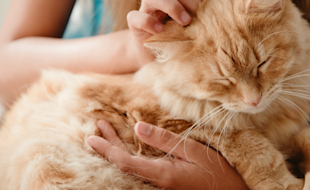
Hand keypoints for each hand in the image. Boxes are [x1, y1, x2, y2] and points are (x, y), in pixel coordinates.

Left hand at [88, 120, 247, 189]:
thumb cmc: (217, 172)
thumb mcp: (193, 151)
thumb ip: (165, 140)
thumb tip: (138, 127)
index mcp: (162, 173)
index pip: (126, 161)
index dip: (107, 148)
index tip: (92, 137)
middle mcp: (157, 182)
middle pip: (124, 164)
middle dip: (108, 146)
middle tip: (96, 129)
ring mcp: (161, 185)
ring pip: (131, 167)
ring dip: (117, 150)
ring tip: (106, 134)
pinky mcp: (166, 183)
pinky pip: (140, 169)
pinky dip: (129, 156)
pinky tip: (127, 148)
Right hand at [126, 0, 222, 68]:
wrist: (158, 57)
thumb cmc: (181, 38)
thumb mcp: (196, 23)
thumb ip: (206, 5)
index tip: (209, 11)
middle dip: (190, 1)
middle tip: (197, 19)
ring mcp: (146, 9)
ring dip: (171, 6)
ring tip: (184, 22)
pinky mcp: (135, 25)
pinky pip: (136, 17)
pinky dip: (148, 22)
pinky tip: (161, 31)